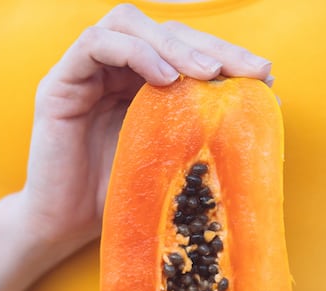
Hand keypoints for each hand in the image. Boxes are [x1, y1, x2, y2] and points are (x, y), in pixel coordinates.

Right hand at [17, 4, 272, 259]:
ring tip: (207, 74)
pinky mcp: (59, 83)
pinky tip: (166, 80)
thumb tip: (266, 118)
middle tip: (247, 70)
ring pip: (129, 24)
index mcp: (142, 83)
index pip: (186, 48)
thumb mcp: (175, 161)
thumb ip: (204, 132)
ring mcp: (84, 73)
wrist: (66, 230)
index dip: (226, 54)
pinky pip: (95, 45)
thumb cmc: (123, 200)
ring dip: (174, 45)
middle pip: (163, 30)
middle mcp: (113, 70)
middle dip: (210, 45)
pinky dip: (135, 53)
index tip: (264, 76)